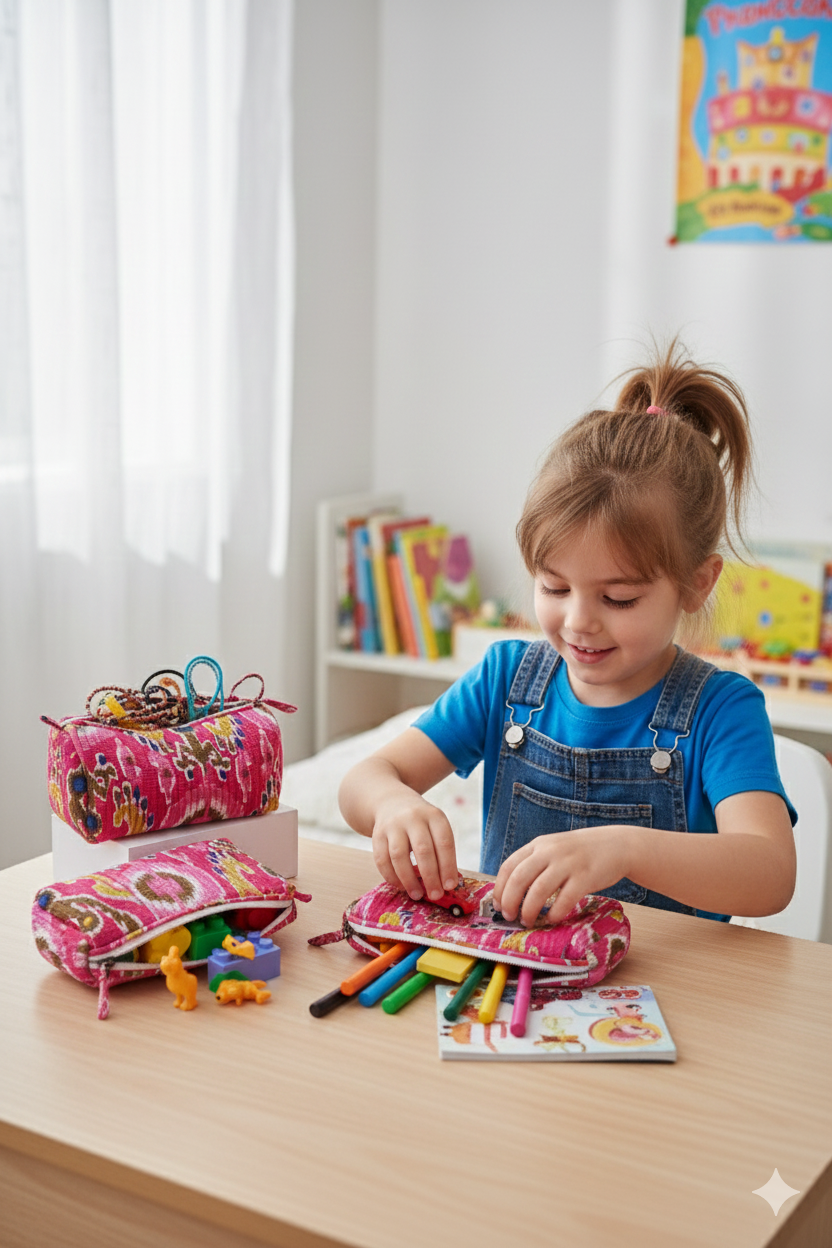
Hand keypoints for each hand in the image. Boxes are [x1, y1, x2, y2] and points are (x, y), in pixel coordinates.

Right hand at [371, 793, 458, 902]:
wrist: (392, 803)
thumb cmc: (421, 823)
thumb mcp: (435, 826)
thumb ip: (440, 850)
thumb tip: (446, 884)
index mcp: (434, 816)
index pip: (444, 842)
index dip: (448, 866)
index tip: (450, 886)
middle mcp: (413, 818)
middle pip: (423, 850)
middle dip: (430, 876)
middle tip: (436, 895)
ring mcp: (393, 825)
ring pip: (399, 856)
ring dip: (409, 879)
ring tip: (417, 895)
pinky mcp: (377, 834)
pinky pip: (382, 859)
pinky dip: (391, 876)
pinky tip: (401, 886)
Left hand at [492, 827, 633, 926]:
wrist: (617, 845)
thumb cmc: (581, 852)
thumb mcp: (553, 848)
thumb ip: (535, 863)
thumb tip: (512, 893)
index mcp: (538, 845)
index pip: (509, 866)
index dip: (500, 889)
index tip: (498, 906)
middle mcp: (550, 851)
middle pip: (519, 879)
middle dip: (510, 902)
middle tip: (509, 917)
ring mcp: (568, 863)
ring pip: (538, 891)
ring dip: (528, 910)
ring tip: (528, 921)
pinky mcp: (585, 877)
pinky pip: (564, 900)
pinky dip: (555, 913)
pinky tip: (552, 919)